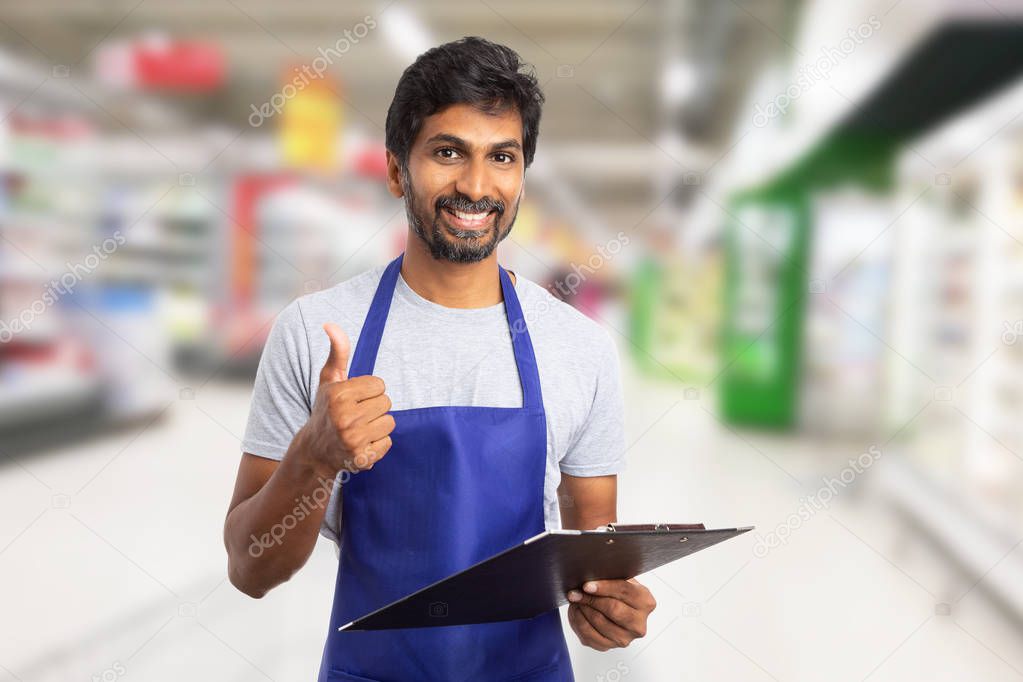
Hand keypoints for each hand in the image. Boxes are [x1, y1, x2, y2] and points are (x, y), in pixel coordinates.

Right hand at [300, 323, 394, 475]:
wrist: (315, 451)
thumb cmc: (326, 409)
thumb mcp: (329, 380)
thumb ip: (337, 352)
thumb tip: (330, 324)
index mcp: (338, 395)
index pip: (380, 385)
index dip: (369, 391)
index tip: (354, 399)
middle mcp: (345, 418)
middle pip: (386, 403)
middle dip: (374, 407)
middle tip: (356, 415)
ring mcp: (353, 440)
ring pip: (390, 422)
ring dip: (378, 425)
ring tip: (359, 429)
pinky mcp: (362, 458)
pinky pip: (388, 442)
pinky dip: (378, 444)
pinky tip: (362, 444)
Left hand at [566, 578, 655, 650]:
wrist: (619, 609)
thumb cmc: (618, 592)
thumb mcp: (620, 579)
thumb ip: (610, 577)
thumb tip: (589, 577)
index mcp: (645, 602)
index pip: (624, 591)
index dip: (604, 588)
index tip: (586, 585)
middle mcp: (638, 624)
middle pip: (613, 609)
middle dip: (591, 599)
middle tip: (575, 592)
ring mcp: (625, 638)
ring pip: (599, 623)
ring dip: (582, 610)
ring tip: (575, 599)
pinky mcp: (609, 647)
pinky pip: (589, 636)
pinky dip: (578, 622)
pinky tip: (576, 611)